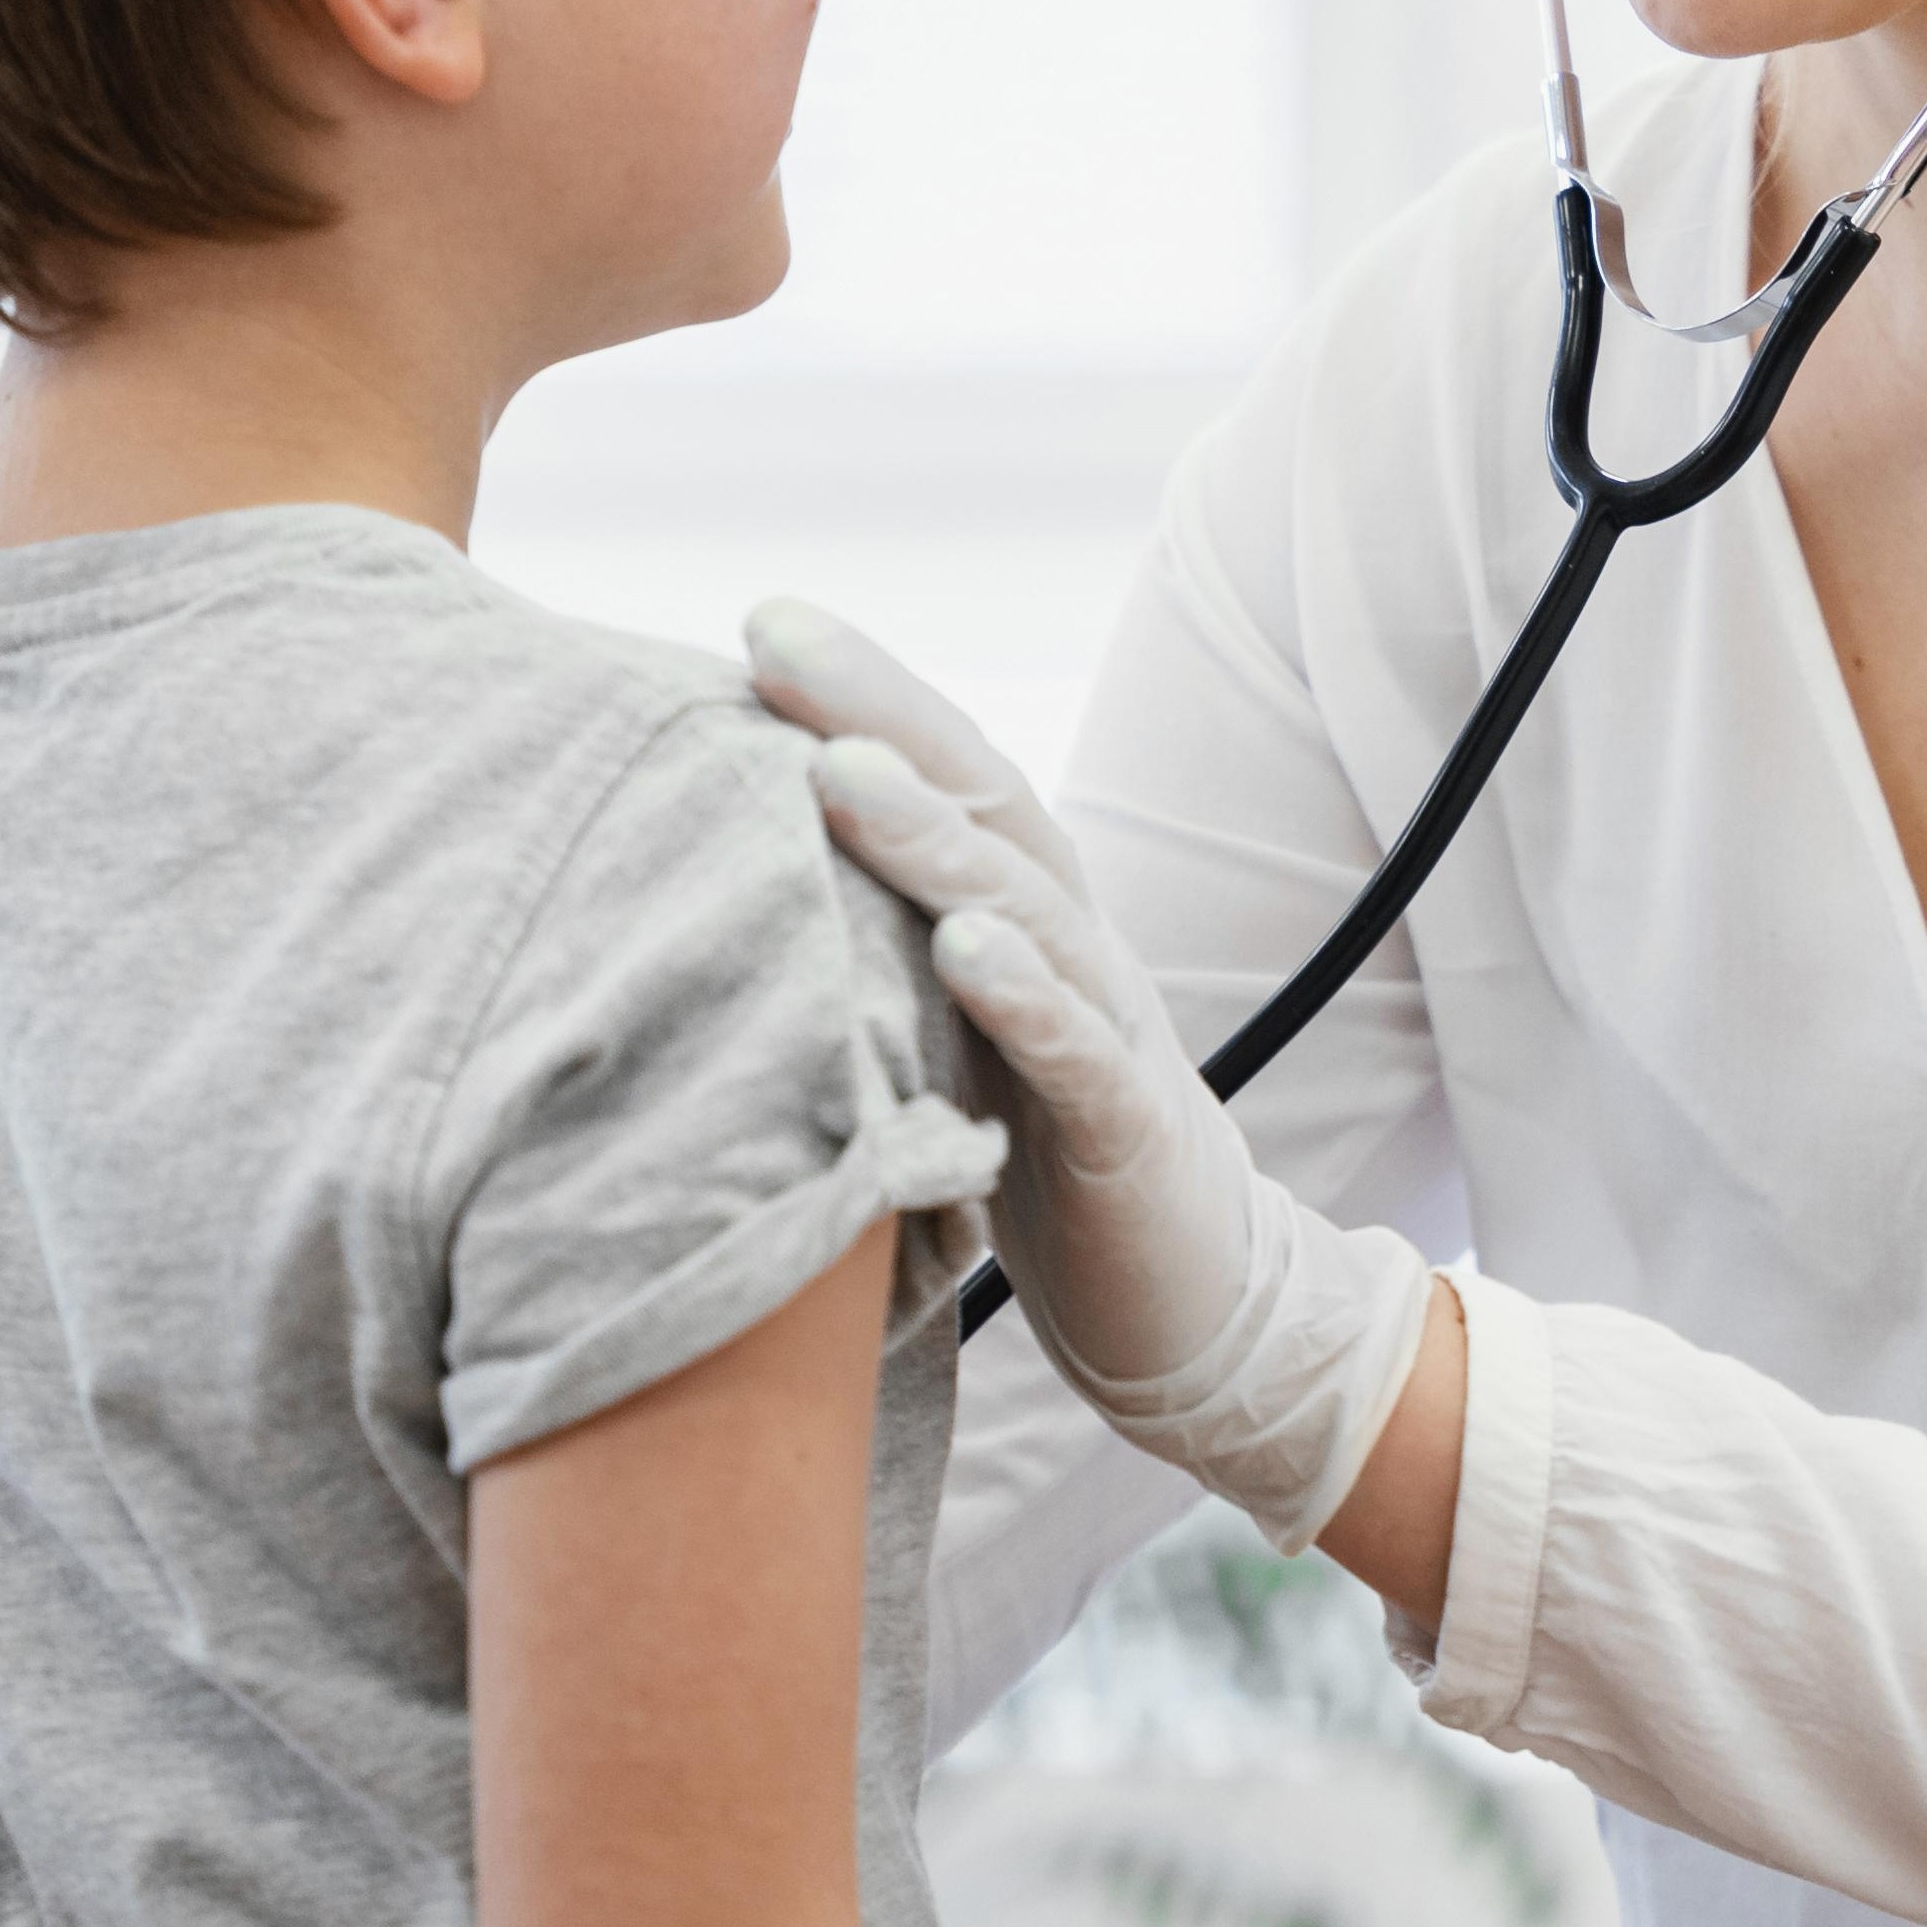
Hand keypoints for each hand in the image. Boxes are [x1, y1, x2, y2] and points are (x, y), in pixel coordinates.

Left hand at [747, 597, 1431, 1552]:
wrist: (1197, 1307)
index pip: (945, 776)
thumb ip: (876, 957)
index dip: (864, 693)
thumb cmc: (1044, 1164)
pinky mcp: (1129, 1134)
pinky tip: (962, 948)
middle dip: (880, 713)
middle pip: (982, 803)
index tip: (757, 620)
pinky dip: (1023, 995)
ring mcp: (1108, 1031)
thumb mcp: (945, 1038)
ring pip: (1022, 910)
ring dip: (930, 840)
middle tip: (776, 639)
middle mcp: (1072, 946)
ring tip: (840, 773)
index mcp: (1025, 917)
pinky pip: (1077, 1052)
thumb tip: (729, 881)